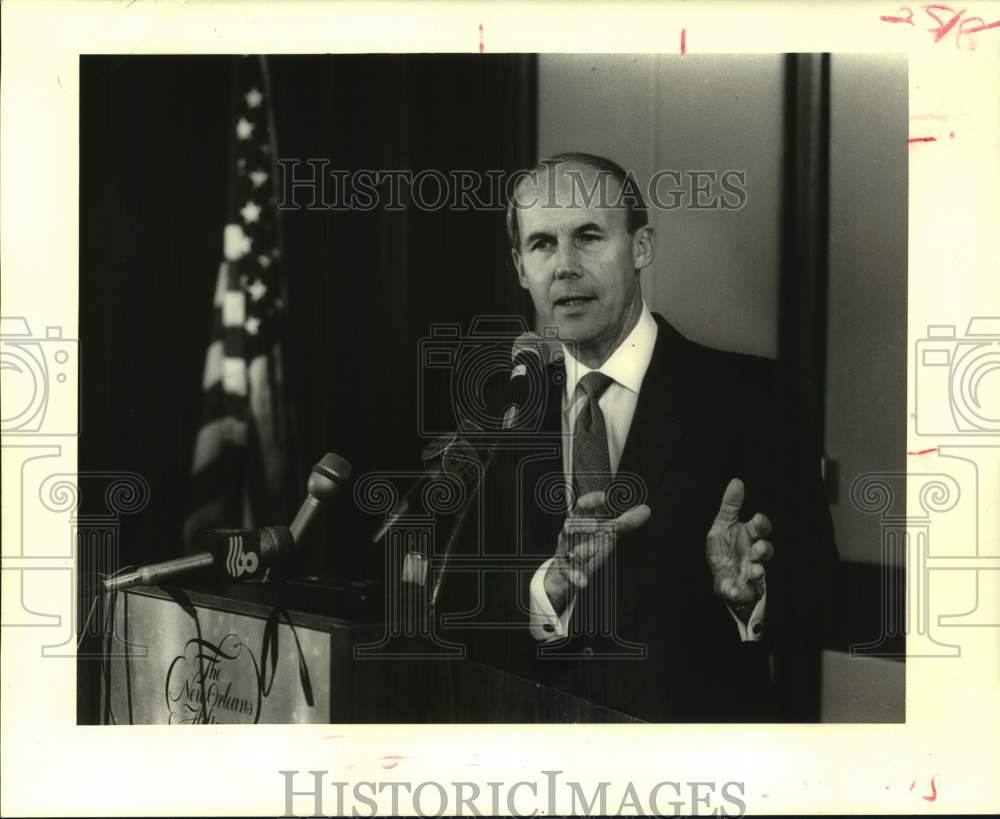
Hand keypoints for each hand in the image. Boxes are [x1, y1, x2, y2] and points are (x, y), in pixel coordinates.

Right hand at [543, 490, 651, 614]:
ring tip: (592, 550)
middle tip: (597, 525)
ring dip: (581, 549)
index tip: (605, 497)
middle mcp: (569, 533)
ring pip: (567, 547)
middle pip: (571, 525)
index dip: (592, 501)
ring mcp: (564, 550)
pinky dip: (575, 576)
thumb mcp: (607, 533)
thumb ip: (625, 522)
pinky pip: (567, 572)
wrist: (568, 569)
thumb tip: (646, 509)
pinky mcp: (564, 569)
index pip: (583, 506)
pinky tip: (584, 581)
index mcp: (580, 521)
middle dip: (583, 524)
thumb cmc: (590, 544)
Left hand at [705, 478, 773, 603]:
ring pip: (759, 572)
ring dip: (758, 571)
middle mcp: (752, 553)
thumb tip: (737, 481)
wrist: (720, 575)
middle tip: (758, 547)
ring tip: (755, 571)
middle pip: (765, 550)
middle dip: (763, 549)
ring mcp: (750, 571)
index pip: (760, 528)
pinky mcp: (744, 588)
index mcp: (748, 536)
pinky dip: (740, 590)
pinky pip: (745, 591)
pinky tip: (735, 589)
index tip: (758, 519)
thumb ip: (730, 505)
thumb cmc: (726, 547)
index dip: (761, 524)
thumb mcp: (723, 524)